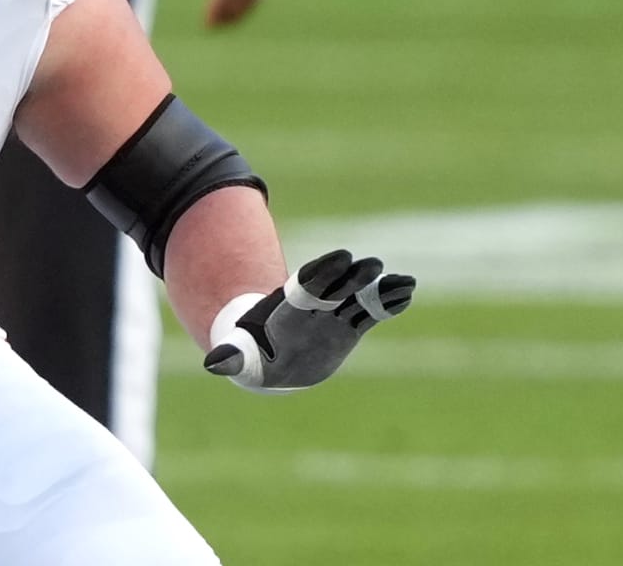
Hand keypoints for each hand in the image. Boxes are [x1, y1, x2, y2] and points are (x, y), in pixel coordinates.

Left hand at [204, 249, 413, 392]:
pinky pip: (373, 313)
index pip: (309, 285)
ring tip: (405, 281)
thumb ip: (231, 357)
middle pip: (337, 287)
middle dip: (353, 276)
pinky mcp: (350, 327)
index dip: (325, 272)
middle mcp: (315, 307)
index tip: (342, 257)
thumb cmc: (252, 354)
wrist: (271, 357)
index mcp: (290, 308)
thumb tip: (214, 364)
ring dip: (380, 289)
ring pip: (361, 298)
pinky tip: (408, 291)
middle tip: (370, 264)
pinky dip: (389, 303)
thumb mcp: (240, 356)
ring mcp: (335, 315)